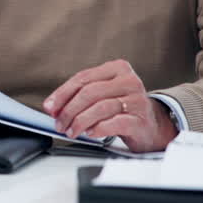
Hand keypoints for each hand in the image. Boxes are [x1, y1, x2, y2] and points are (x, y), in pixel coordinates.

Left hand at [44, 59, 177, 152]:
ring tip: (72, 131)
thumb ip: (79, 96)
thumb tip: (52, 106)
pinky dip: (98, 128)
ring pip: (100, 107)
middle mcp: (129, 81)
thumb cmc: (123, 109)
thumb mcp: (102, 95)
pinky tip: (90, 133)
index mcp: (117, 68)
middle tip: (60, 124)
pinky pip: (115, 122)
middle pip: (90, 93)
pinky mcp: (141, 119)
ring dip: (80, 121)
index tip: (50, 108)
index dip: (62, 94)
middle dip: (69, 110)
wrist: (152, 126)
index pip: (83, 78)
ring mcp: (137, 100)